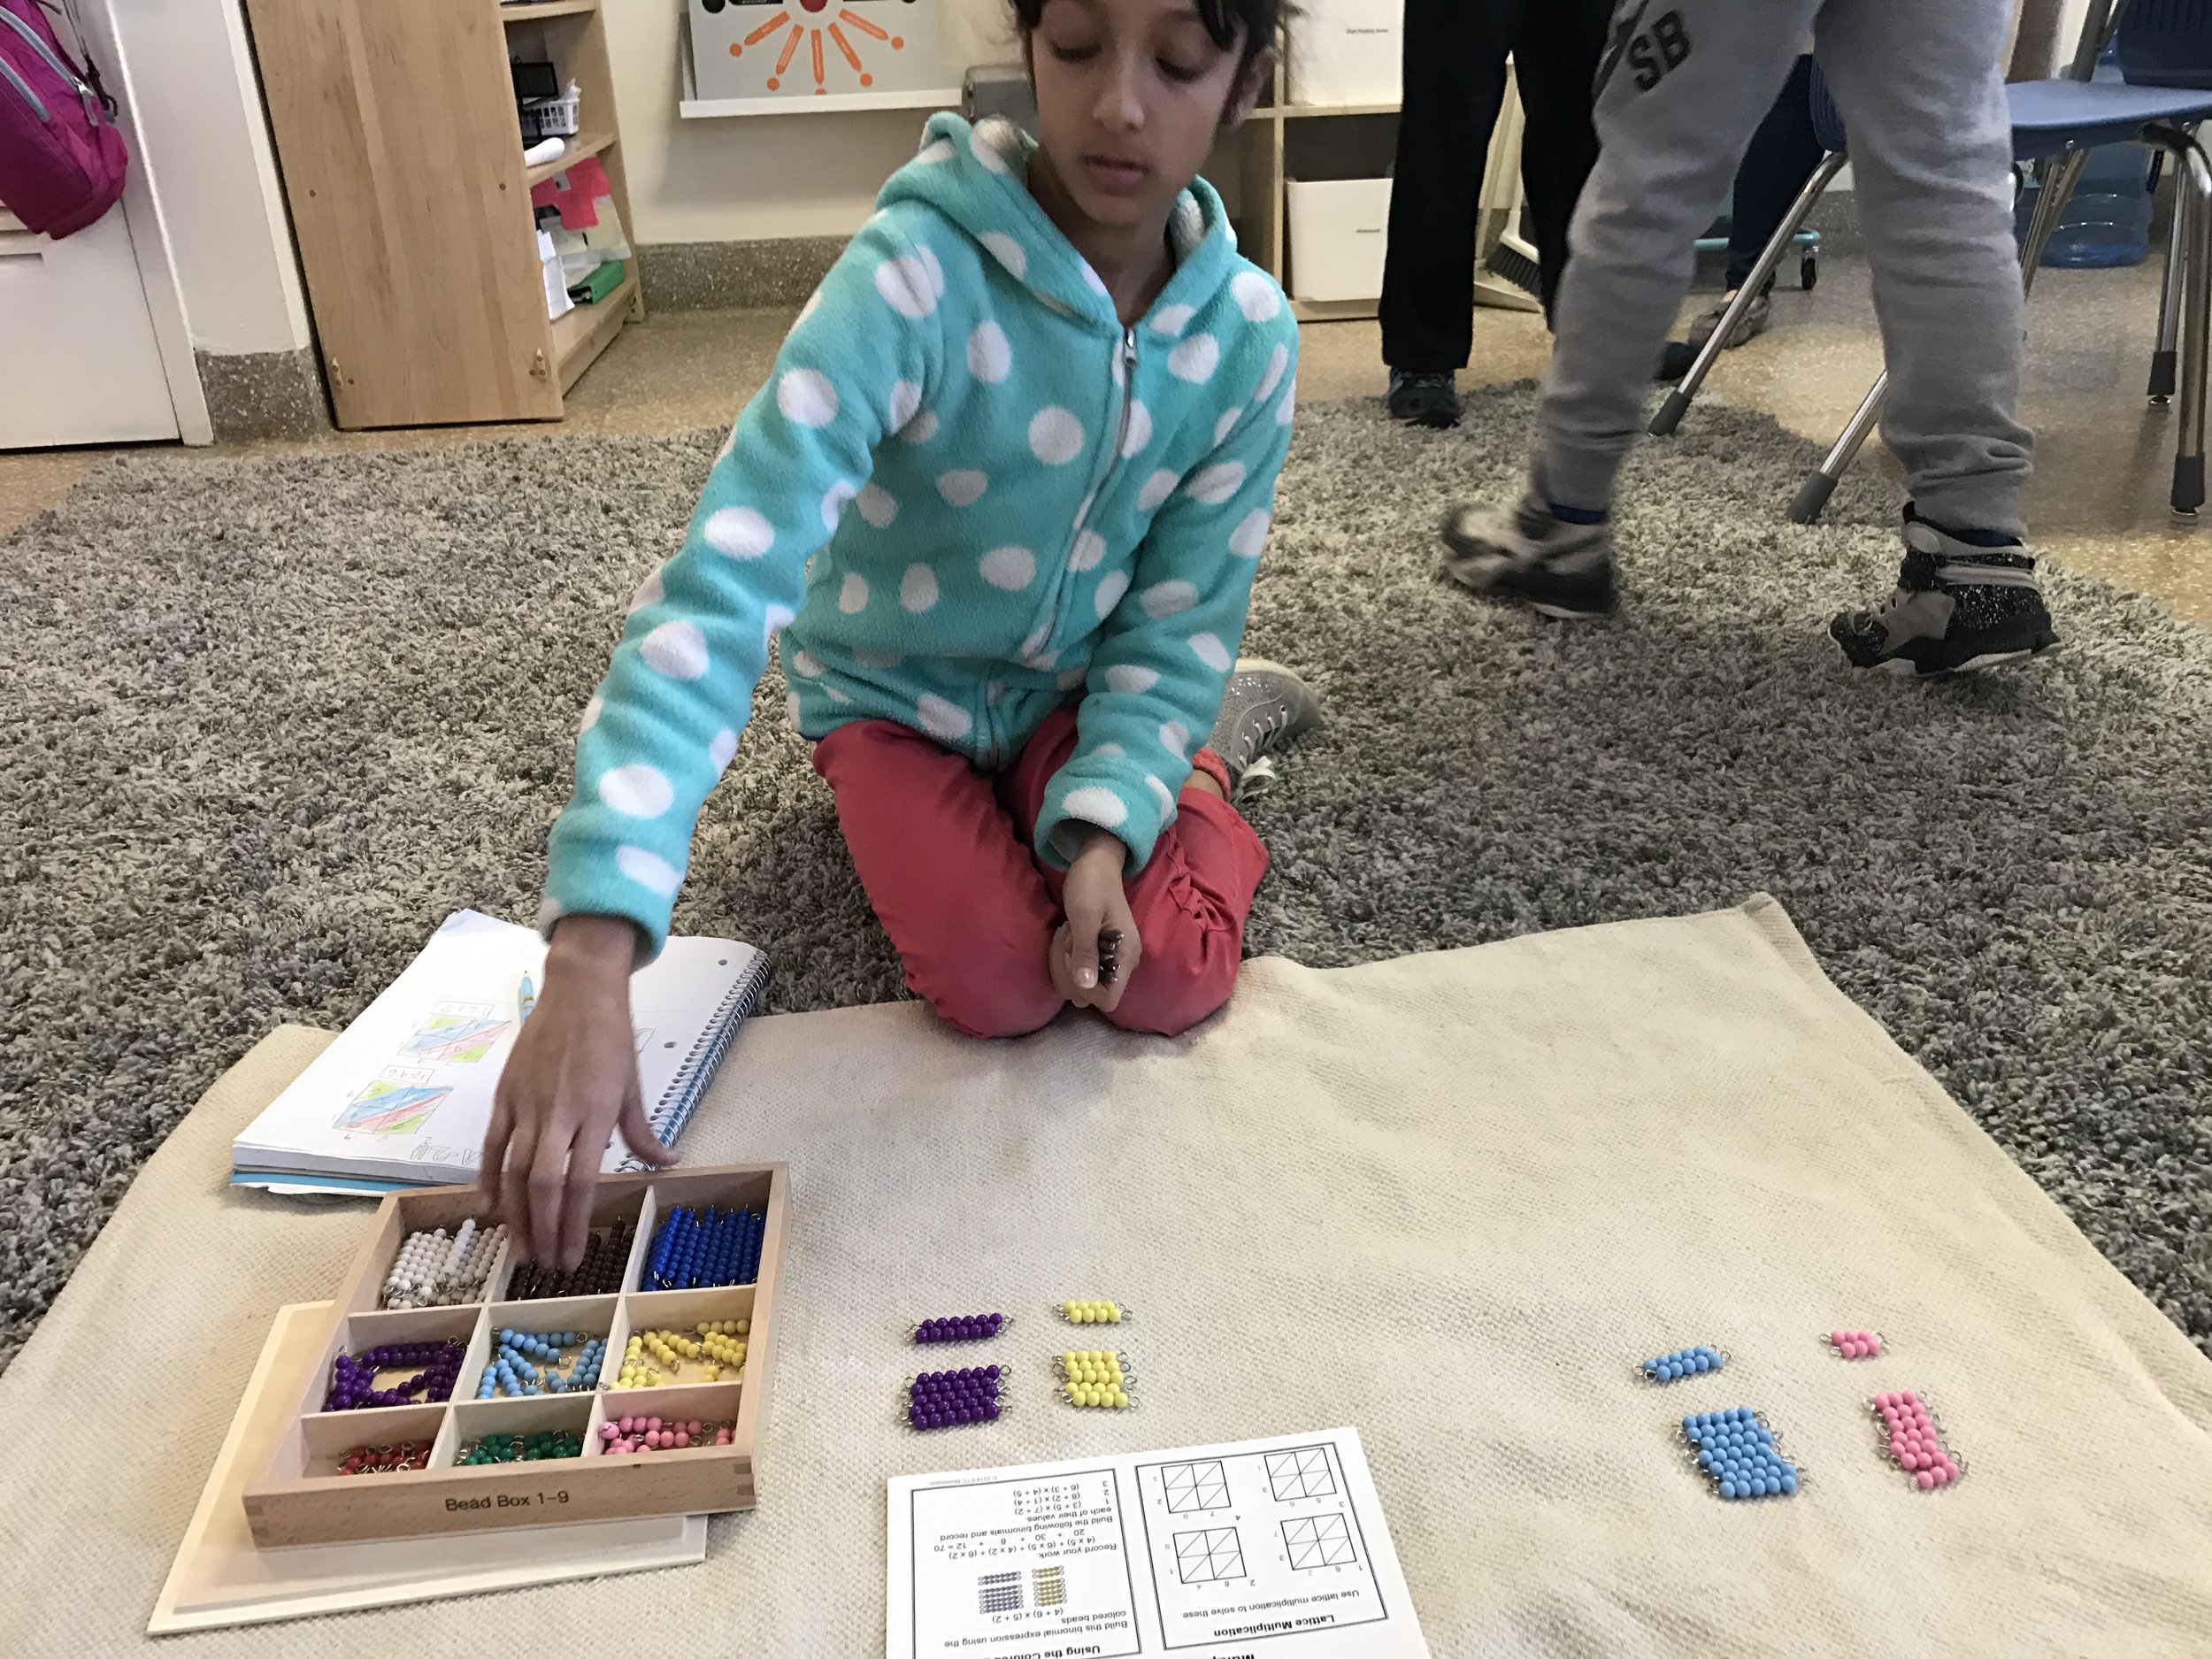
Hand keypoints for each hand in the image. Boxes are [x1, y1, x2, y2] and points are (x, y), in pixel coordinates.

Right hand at [481, 915, 675, 1267]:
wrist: (578, 990)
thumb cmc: (611, 1037)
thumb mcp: (634, 1085)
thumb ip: (642, 1132)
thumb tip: (666, 1164)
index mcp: (595, 1113)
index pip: (580, 1182)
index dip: (573, 1223)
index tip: (573, 1256)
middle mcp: (557, 1113)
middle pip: (542, 1184)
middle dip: (543, 1229)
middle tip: (544, 1263)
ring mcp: (526, 1103)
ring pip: (512, 1170)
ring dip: (515, 1214)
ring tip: (520, 1248)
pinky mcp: (504, 1094)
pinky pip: (490, 1144)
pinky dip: (488, 1177)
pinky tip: (492, 1206)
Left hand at [1051, 830, 1140, 1014]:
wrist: (1095, 863)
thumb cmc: (1091, 884)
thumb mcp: (1084, 915)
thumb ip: (1086, 951)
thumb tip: (1085, 987)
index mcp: (1126, 956)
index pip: (1108, 1000)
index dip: (1085, 989)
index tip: (1072, 959)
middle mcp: (1122, 964)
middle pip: (1090, 996)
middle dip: (1069, 973)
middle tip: (1067, 939)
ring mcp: (1109, 961)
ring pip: (1080, 985)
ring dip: (1064, 963)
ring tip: (1067, 933)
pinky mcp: (1098, 955)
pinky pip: (1077, 972)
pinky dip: (1065, 958)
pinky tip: (1067, 936)